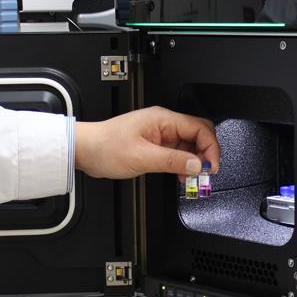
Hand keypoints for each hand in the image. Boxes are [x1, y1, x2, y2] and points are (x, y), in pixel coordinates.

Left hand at [75, 107, 219, 179]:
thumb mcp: (142, 157)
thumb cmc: (105, 146)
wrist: (86, 150)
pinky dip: (182, 164)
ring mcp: (160, 134)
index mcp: (163, 119)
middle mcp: (164, 124)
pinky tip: (180, 175)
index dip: (211, 147)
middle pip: (198, 134)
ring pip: (189, 145)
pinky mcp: (155, 145)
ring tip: (192, 178)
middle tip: (205, 173)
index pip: (200, 128)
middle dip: (205, 154)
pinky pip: (177, 152)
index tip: (211, 166)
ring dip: (193, 161)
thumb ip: (172, 161)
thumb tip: (196, 164)